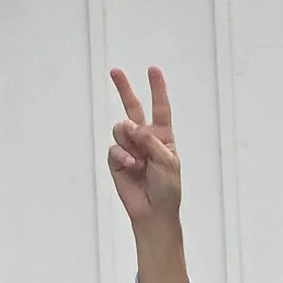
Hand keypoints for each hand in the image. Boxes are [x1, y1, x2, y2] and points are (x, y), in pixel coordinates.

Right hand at [106, 65, 181, 225]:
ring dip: (128, 140)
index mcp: (162, 137)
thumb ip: (150, 140)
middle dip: (124, 89)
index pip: (160, 108)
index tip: (153, 70)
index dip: (157, 89)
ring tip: (138, 158)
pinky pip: (114, 148)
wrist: (154, 212)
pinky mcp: (117, 160)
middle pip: (132, 108)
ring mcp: (129, 148)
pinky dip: (122, 155)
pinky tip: (131, 165)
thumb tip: (131, 125)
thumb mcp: (167, 161)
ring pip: (121, 128)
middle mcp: (144, 138)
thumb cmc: (167, 188)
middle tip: (115, 71)